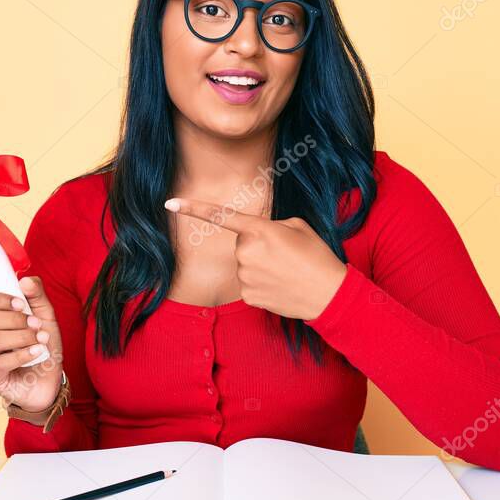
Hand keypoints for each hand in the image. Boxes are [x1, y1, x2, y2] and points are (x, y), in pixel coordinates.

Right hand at [0, 276, 64, 411]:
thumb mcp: (46, 317)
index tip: (21, 303)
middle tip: (36, 324)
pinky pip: (1, 362)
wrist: (50, 381)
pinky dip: (23, 354)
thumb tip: (25, 280)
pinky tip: (37, 352)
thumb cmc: (42, 348)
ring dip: (23, 337)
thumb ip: (37, 296)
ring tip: (41, 340)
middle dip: (15, 319)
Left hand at [164, 197, 347, 319]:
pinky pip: (248, 284)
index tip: (170, 203)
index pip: (221, 216)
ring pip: (244, 265)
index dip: (193, 208)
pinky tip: (280, 286)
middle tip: (284, 255)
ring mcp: (245, 276)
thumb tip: (256, 239)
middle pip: (242, 244)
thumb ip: (270, 227)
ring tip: (285, 271)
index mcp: (260, 230)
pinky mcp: (248, 296)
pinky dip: (261, 285)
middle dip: (258, 247)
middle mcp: (247, 252)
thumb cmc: (317, 257)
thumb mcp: (297, 227)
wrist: (329, 294)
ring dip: (260, 266)